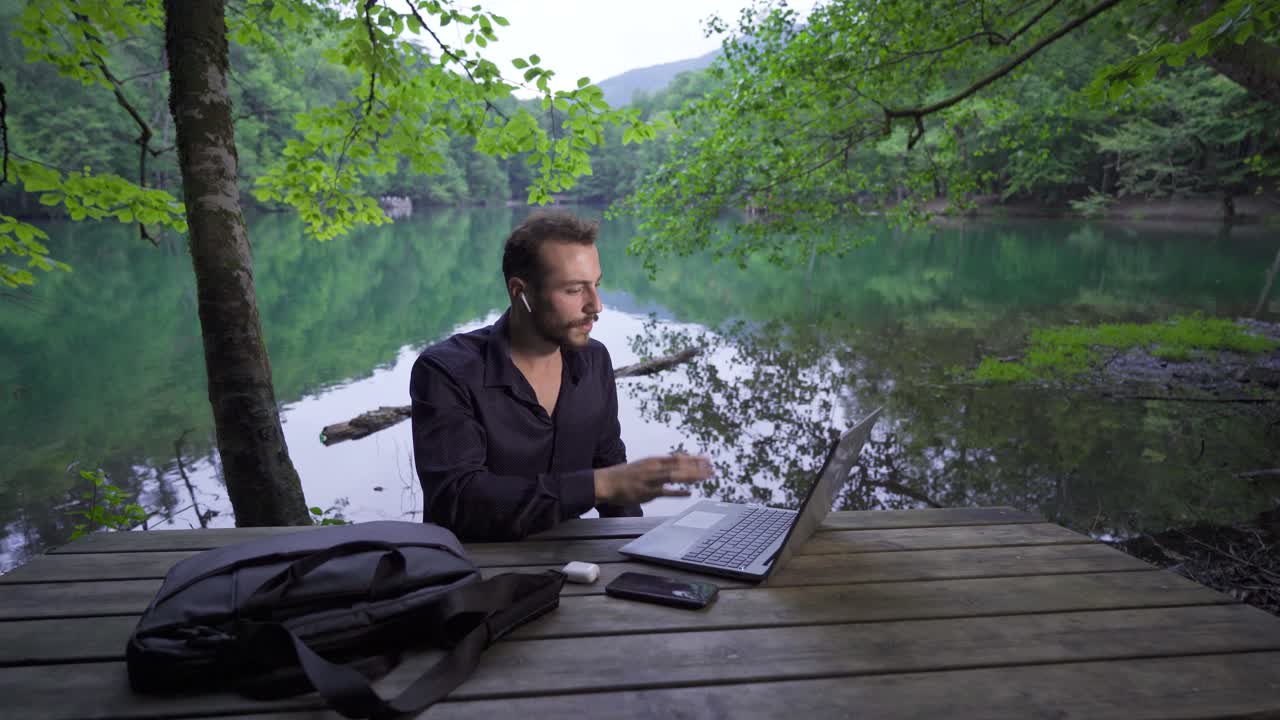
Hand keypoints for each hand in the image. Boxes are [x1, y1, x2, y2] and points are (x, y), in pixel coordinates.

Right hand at [593, 454, 713, 505]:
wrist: (607, 482)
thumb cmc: (628, 475)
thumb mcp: (646, 465)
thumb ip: (663, 465)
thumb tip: (680, 461)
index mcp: (655, 461)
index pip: (678, 458)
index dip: (694, 459)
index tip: (708, 459)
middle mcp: (654, 467)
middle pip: (680, 466)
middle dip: (697, 467)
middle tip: (712, 469)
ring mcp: (650, 479)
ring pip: (674, 476)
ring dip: (691, 476)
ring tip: (705, 478)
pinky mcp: (646, 492)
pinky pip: (664, 492)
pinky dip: (677, 492)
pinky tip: (688, 493)